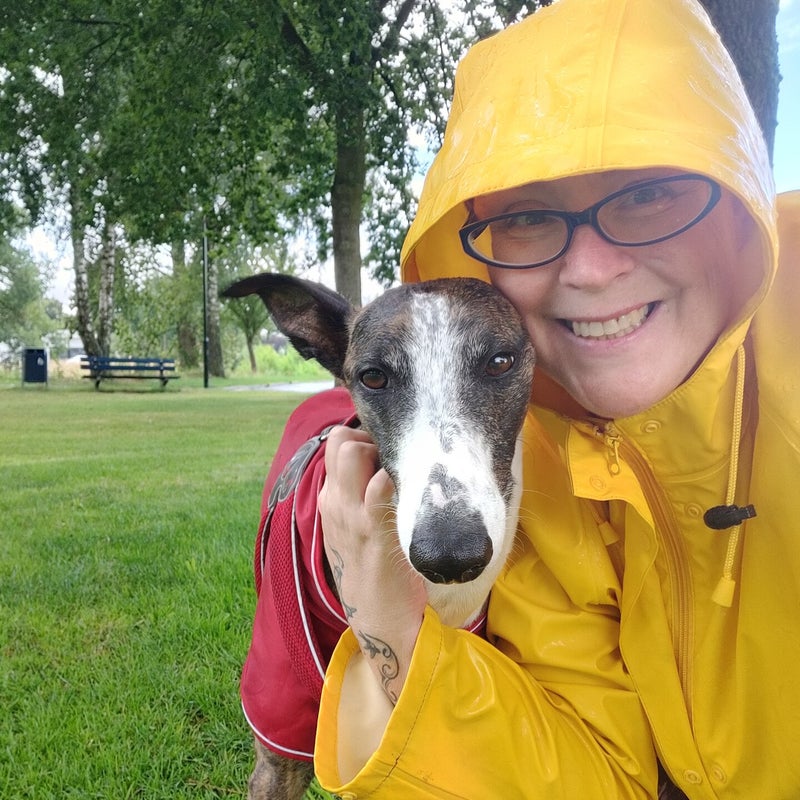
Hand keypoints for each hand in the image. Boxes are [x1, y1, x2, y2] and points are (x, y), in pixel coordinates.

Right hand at [319, 425, 426, 702]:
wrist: (378, 620)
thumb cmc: (372, 571)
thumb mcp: (352, 531)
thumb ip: (356, 499)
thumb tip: (378, 468)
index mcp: (329, 502)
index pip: (334, 445)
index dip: (360, 438)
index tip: (384, 454)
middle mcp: (334, 503)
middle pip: (341, 440)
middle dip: (370, 437)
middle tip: (394, 459)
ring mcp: (351, 516)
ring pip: (353, 452)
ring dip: (381, 451)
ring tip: (401, 472)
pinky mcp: (374, 532)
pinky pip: (378, 488)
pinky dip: (391, 477)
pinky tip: (407, 483)